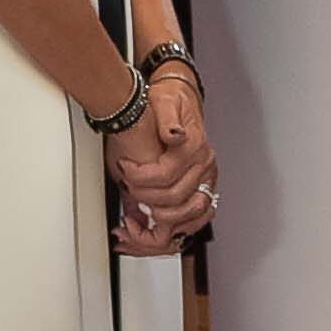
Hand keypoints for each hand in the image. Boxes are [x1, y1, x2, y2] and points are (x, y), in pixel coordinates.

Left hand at [104, 87, 215, 238]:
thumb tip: (173, 134)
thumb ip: (168, 118)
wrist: (181, 101)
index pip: (165, 175)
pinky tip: (155, 228)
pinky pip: (195, 219)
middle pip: (176, 200)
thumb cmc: (171, 103)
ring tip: (138, 218)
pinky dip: (175, 229)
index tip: (124, 169)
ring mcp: (206, 181)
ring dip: (162, 221)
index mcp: (195, 148)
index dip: (139, 178)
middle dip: (145, 199)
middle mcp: (204, 167)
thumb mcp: (164, 101)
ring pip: (189, 216)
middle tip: (128, 191)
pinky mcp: (203, 190)